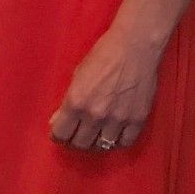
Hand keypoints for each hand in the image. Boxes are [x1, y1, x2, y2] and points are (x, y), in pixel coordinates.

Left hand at [49, 27, 159, 153]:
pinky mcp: (137, 120)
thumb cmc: (103, 55)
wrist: (134, 47)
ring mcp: (117, 119)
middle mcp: (95, 114)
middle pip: (80, 144)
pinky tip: (113, 135)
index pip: (61, 134)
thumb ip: (68, 102)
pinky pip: (125, 142)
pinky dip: (117, 142)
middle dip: (75, 140)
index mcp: (76, 102)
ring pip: (102, 146)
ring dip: (96, 143)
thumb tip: (58, 121)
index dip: (58, 135)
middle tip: (77, 135)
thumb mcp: (77, 75)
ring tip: (94, 136)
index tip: (60, 133)